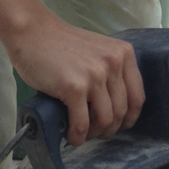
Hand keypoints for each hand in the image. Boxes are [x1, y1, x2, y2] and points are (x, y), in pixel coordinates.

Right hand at [7, 14, 144, 145]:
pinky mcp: (74, 87)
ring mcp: (95, 76)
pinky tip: (71, 137)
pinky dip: (77, 136)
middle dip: (109, 129)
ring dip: (94, 134)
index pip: (137, 97)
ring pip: (105, 120)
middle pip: (121, 111)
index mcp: (123, 54)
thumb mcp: (97, 52)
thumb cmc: (59, 44)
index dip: (129, 117)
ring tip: (82, 134)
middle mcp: (114, 64)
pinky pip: (82, 123)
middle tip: (96, 133)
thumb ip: (110, 72)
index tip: (119, 126)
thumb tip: (114, 109)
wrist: (31, 31)